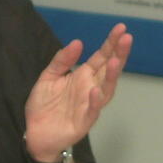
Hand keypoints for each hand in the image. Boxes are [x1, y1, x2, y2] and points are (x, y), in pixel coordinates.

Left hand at [24, 24, 131, 159]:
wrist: (35, 133)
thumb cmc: (44, 105)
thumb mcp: (48, 77)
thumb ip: (62, 61)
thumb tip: (78, 42)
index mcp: (83, 76)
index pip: (101, 57)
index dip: (111, 43)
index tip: (121, 28)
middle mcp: (90, 88)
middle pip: (108, 69)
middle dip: (118, 54)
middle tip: (127, 38)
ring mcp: (89, 105)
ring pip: (106, 89)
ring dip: (112, 76)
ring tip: (115, 61)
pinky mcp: (83, 122)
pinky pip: (92, 111)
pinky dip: (95, 102)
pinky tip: (96, 91)